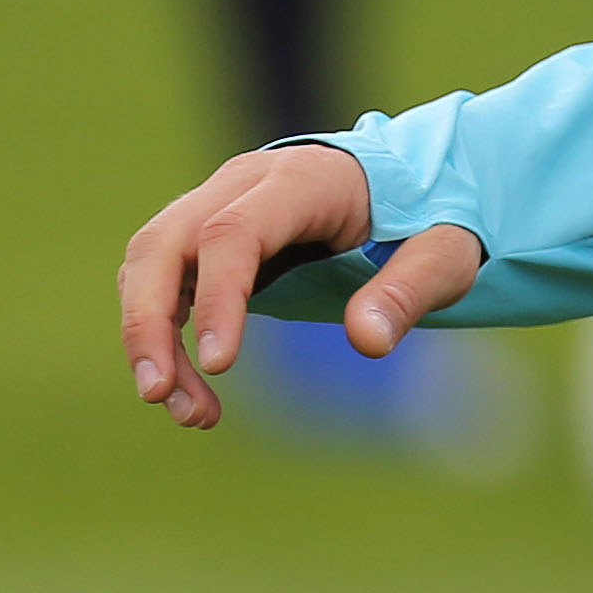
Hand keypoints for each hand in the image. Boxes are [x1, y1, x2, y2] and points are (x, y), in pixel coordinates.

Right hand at [118, 142, 482, 429]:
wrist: (406, 180)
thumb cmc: (426, 217)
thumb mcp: (445, 250)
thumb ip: (410, 288)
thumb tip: (369, 341)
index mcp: (301, 178)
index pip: (233, 233)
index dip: (219, 298)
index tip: (219, 366)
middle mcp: (242, 183)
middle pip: (162, 243)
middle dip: (147, 323)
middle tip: (160, 396)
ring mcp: (214, 204)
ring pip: (149, 266)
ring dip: (150, 341)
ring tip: (193, 414)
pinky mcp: (202, 235)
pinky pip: (159, 282)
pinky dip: (160, 336)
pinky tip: (189, 390)